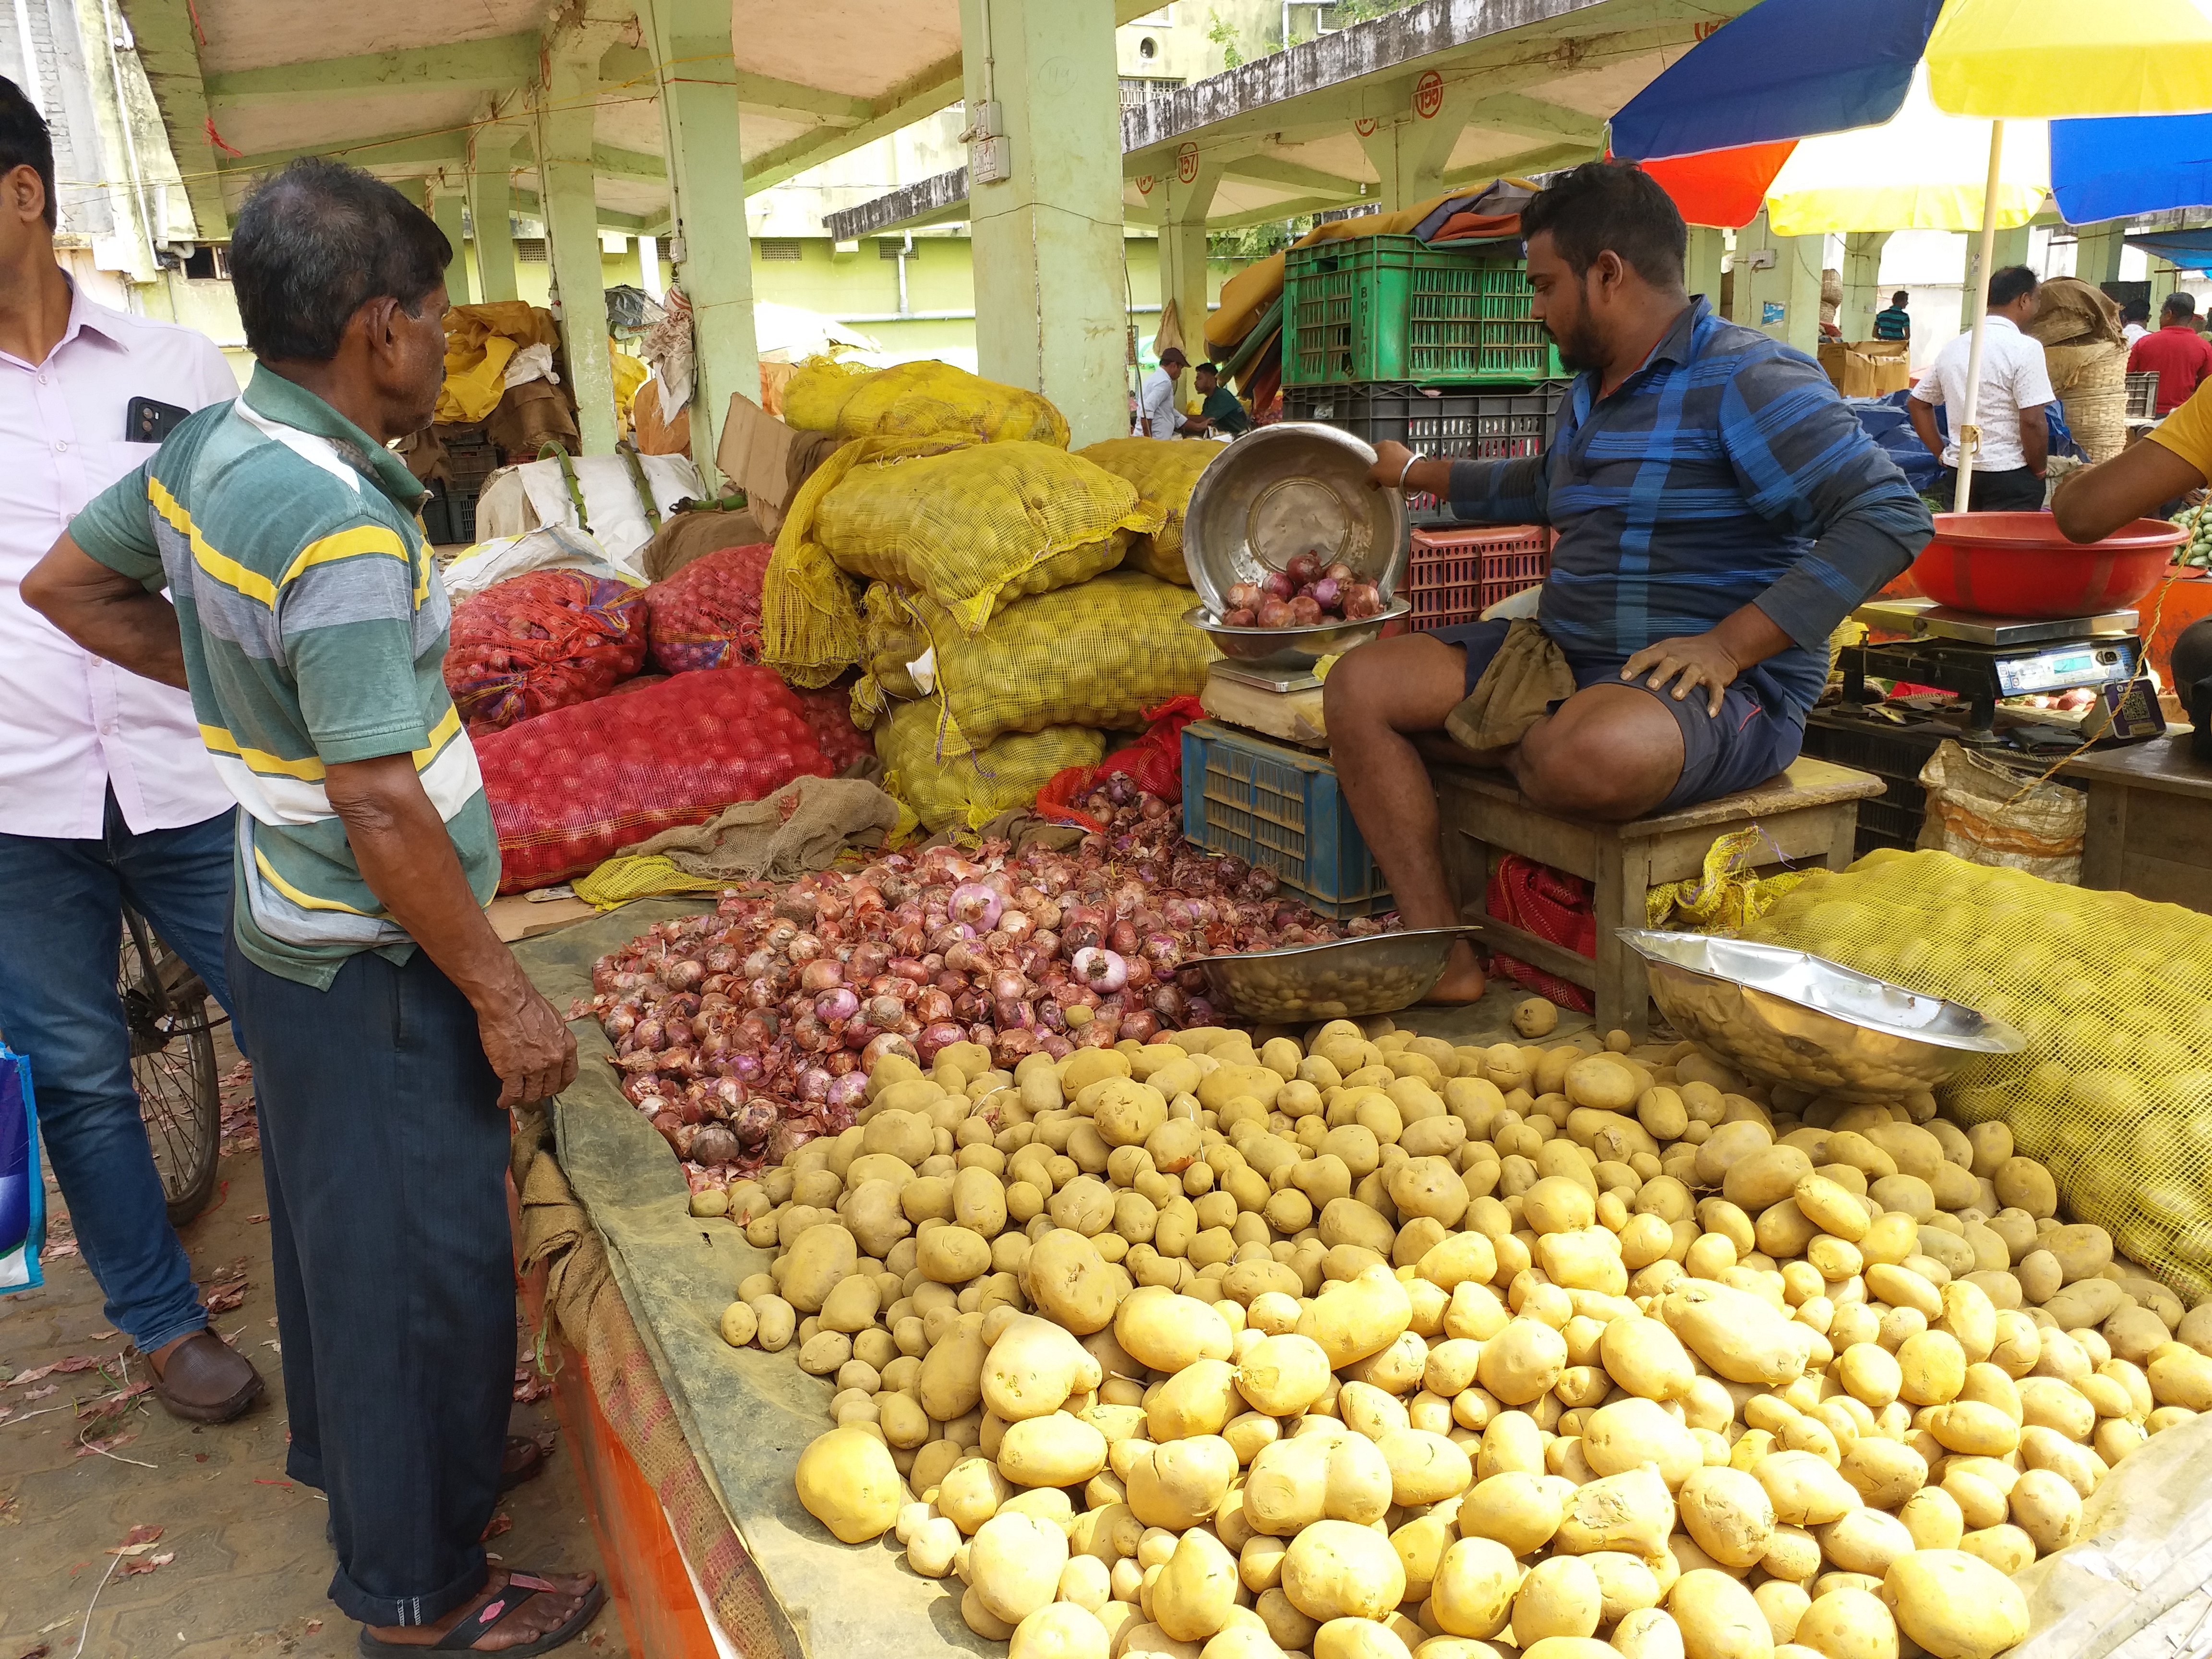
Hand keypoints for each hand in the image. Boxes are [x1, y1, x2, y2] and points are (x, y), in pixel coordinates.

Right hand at [477, 981, 578, 1110]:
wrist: (508, 1001)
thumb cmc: (527, 1005)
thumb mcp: (554, 1022)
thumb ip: (555, 1039)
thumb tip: (550, 1047)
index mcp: (567, 1047)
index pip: (568, 1075)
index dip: (559, 1084)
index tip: (552, 1087)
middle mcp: (554, 1060)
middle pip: (550, 1088)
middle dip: (540, 1092)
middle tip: (531, 1092)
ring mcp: (533, 1068)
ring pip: (531, 1094)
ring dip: (523, 1098)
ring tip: (516, 1097)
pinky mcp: (512, 1072)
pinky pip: (512, 1093)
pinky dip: (507, 1100)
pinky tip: (503, 1101)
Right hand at [1368, 440, 1414, 490]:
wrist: (1415, 475)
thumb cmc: (1394, 470)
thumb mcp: (1374, 475)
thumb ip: (1368, 477)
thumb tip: (1369, 481)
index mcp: (1383, 444)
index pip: (1369, 451)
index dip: (1366, 462)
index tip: (1366, 471)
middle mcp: (1393, 445)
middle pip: (1380, 458)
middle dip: (1377, 469)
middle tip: (1375, 478)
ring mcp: (1402, 451)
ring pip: (1389, 463)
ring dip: (1386, 472)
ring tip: (1385, 482)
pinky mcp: (1409, 459)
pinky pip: (1398, 466)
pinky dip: (1395, 473)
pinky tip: (1394, 481)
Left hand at [1621, 631, 1742, 717]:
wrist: (1723, 646)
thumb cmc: (1685, 651)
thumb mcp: (1665, 647)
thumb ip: (1646, 657)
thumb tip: (1621, 672)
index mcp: (1667, 651)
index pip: (1648, 656)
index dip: (1635, 665)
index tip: (1623, 677)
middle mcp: (1683, 658)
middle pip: (1670, 663)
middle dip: (1661, 674)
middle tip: (1651, 686)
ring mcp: (1701, 667)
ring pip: (1693, 674)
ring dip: (1684, 684)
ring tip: (1676, 696)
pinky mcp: (1716, 678)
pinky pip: (1716, 690)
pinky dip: (1715, 701)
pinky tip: (1710, 714)